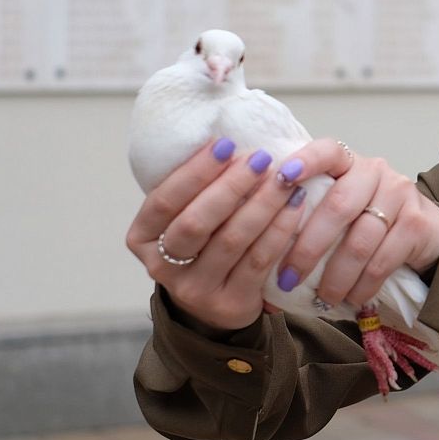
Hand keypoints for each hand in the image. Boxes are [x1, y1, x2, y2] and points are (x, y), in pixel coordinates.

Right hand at [125, 138, 307, 330]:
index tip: (225, 144)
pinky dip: (280, 229)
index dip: (195, 172)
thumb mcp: (185, 215)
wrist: (215, 302)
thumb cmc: (204, 241)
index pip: (164, 201)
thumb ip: (196, 186)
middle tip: (261, 159)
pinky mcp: (229, 303)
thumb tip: (227, 135)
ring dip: (263, 204)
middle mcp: (161, 267)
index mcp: (142, 238)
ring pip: (232, 240)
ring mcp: (194, 290)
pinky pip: (259, 260)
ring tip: (285, 178)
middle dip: (231, 186)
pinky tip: (296, 205)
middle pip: (196, 222)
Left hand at [279, 138, 438, 307]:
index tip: (281, 178)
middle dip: (309, 247)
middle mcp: (375, 171)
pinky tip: (351, 299)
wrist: (422, 230)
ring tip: (321, 299)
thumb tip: (253, 253)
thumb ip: (303, 216)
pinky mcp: (416, 223)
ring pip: (360, 240)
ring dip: (336, 276)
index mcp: (347, 161)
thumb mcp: (336, 206)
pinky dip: (362, 286)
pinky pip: (383, 260)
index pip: (326, 150)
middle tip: (288, 279)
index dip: (305, 161)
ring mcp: (399, 195)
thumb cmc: (364, 219)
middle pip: (339, 205)